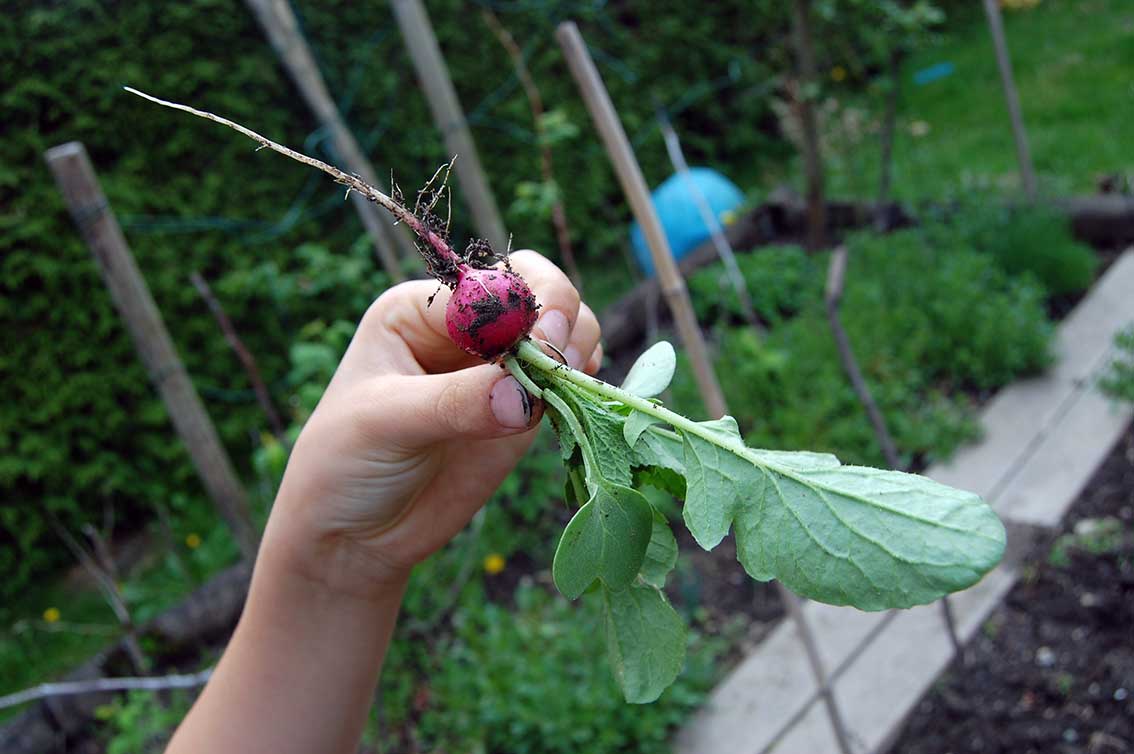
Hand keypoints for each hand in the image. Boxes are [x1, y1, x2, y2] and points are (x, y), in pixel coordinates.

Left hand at [266, 250, 600, 596]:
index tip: (544, 344)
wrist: (352, 534)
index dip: (526, 304)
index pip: (490, 284)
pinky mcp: (523, 413)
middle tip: (566, 362)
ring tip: (567, 388)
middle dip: (563, 318)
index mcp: (422, 310)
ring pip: (566, 334)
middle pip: (541, 293)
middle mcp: (466, 329)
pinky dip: (583, 390)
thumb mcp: (384, 423)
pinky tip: (576, 406)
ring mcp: (500, 370)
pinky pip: (568, 386)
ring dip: (579, 351)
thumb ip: (453, 404)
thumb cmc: (344, 463)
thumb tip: (523, 397)